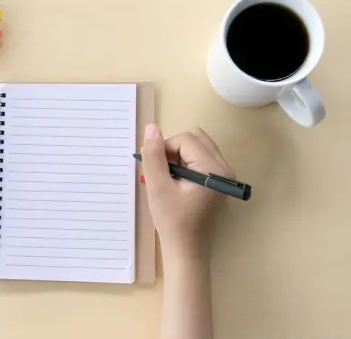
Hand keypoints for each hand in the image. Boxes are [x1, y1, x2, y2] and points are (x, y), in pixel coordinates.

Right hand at [141, 125, 234, 257]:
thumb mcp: (158, 187)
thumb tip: (152, 128)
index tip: (155, 169)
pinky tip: (177, 183)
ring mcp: (224, 174)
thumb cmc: (172, 221)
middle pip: (195, 138)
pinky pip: (200, 157)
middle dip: (173, 149)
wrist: (186, 249)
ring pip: (197, 146)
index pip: (186, 139)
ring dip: (178, 156)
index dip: (165, 149)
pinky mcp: (219, 179)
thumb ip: (154, 156)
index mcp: (213, 169)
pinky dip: (185, 163)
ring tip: (169, 179)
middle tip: (162, 172)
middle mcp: (224, 167)